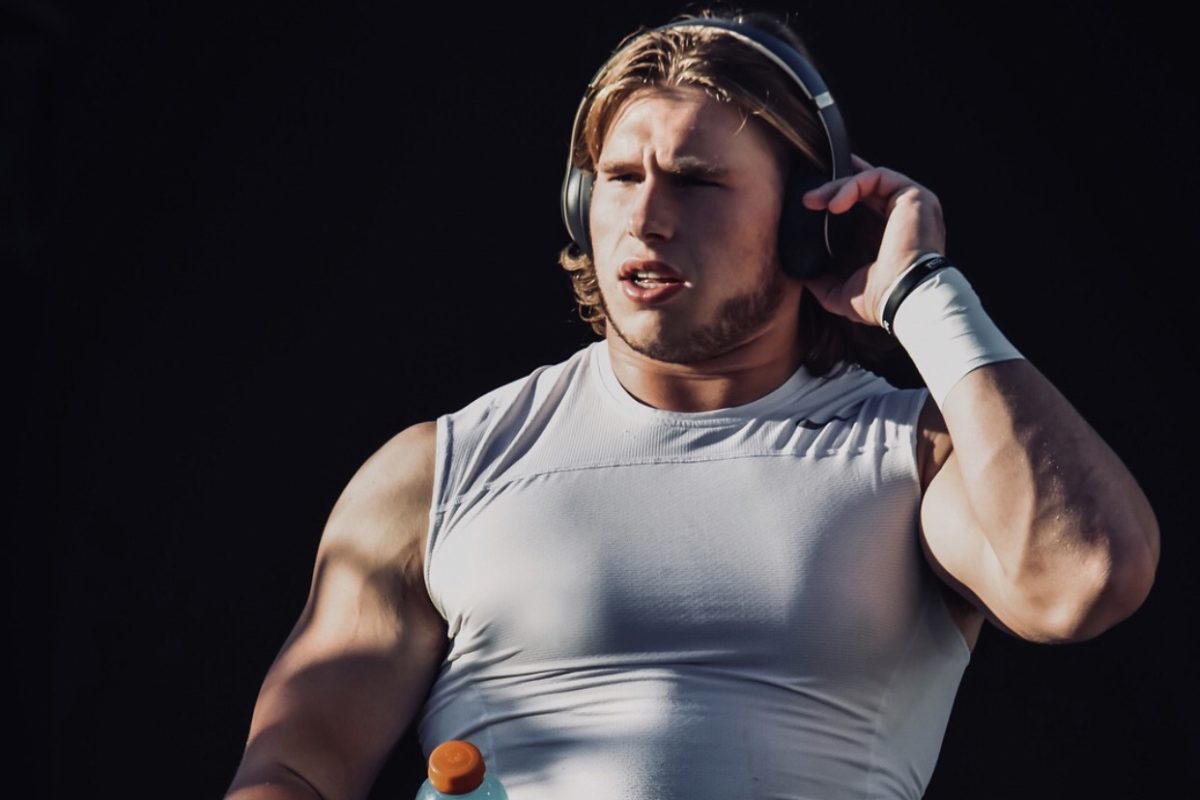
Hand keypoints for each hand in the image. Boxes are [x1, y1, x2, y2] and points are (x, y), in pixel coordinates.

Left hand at [799, 154, 947, 327]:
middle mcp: (902, 215)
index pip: (863, 203)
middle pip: (865, 186)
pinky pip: (878, 177)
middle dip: (833, 185)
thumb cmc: (880, 300)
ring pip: (868, 180)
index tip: (810, 201)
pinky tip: (833, 206)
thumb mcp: (842, 294)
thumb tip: (802, 277)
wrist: (903, 298)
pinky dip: (852, 185)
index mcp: (888, 233)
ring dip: (836, 186)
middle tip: (807, 199)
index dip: (838, 194)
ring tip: (812, 202)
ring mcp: (910, 203)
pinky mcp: (913, 195)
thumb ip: (824, 283)